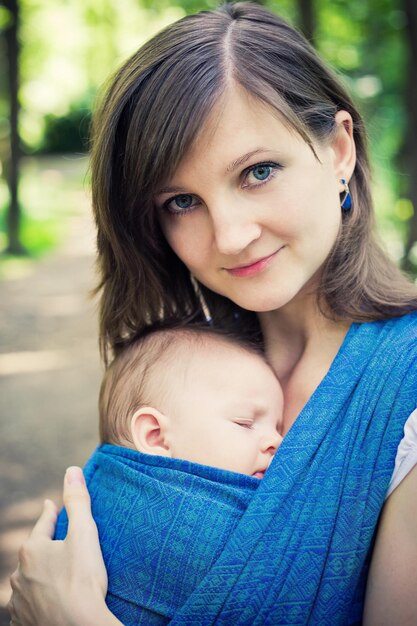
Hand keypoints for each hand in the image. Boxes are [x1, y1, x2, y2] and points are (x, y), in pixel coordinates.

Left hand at [8, 467, 114, 625]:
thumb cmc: (83, 581)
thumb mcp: (84, 535)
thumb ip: (78, 502)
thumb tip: (72, 471)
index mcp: (32, 549)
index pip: (43, 523)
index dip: (50, 513)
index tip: (51, 506)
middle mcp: (19, 575)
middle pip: (34, 553)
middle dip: (44, 546)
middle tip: (59, 543)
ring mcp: (19, 601)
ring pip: (29, 581)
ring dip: (39, 576)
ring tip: (55, 576)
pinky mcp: (23, 622)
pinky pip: (29, 605)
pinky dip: (38, 600)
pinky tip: (47, 602)